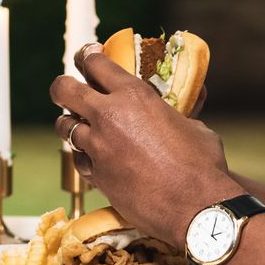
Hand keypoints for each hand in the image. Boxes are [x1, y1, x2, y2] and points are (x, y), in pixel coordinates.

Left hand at [49, 44, 239, 244]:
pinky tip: (93, 157)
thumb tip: (186, 108)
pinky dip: (84, 156)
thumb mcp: (193, 126)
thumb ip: (176, 113)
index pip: (95, 63)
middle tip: (65, 90)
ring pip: (63, 127)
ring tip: (78, 127)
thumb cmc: (202, 164)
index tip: (87, 57)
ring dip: (70, 125)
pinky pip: (79, 160)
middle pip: (65, 90)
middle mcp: (108, 116)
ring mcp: (98, 147)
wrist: (195, 207)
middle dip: (62, 87)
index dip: (88, 56)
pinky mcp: (96, 176)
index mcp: (133, 95)